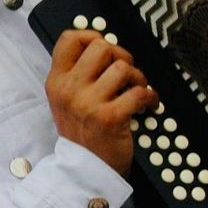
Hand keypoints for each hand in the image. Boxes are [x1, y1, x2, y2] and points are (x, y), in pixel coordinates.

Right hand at [46, 29, 156, 174]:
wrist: (84, 172)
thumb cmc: (81, 135)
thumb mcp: (65, 101)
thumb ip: (78, 74)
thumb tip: (105, 47)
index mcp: (56, 81)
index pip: (70, 39)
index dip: (93, 36)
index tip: (106, 47)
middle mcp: (69, 89)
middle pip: (101, 46)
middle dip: (121, 55)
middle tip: (125, 73)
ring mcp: (88, 103)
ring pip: (123, 67)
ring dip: (137, 77)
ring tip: (136, 90)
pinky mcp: (109, 117)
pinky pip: (139, 92)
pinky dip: (150, 97)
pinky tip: (148, 105)